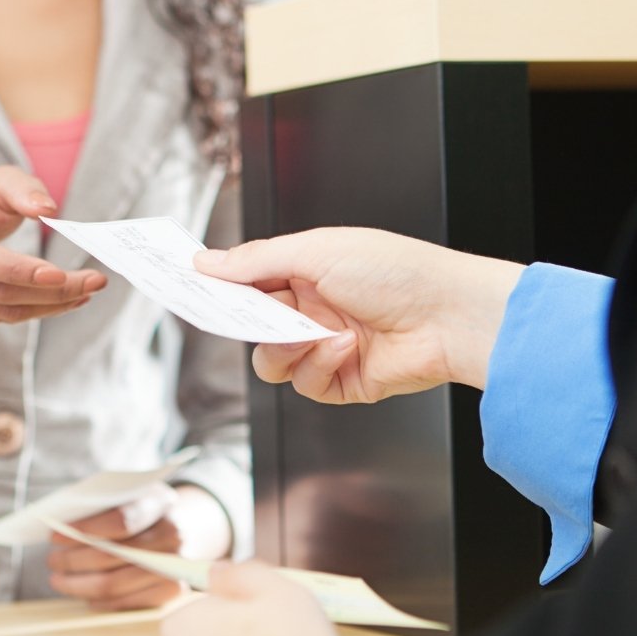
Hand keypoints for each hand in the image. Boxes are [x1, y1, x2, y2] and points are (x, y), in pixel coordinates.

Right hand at [0, 166, 106, 321]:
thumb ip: (22, 189)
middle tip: (94, 283)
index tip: (59, 274)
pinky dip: (34, 311)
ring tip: (85, 292)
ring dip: (50, 305)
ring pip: (1, 310)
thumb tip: (47, 210)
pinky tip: (61, 300)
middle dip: (52, 291)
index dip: (15, 269)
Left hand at [46, 485, 230, 610]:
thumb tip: (59, 526)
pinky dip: (101, 601)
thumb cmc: (145, 510)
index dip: (83, 530)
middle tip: (52, 561)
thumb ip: (101, 506)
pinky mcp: (173, 591)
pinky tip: (85, 595)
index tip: (54, 537)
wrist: (187, 526)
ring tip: (60, 580)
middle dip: (73, 561)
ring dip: (79, 585)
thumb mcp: (130, 494)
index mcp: (159, 502)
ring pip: (115, 584)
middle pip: (112, 556)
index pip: (119, 521)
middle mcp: (173, 535)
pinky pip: (128, 603)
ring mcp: (176, 566)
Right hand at [194, 228, 523, 402]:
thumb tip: (206, 261)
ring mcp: (325, 346)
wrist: (448, 315)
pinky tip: (346, 348)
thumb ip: (256, 261)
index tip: (188, 286)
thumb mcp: (316, 251)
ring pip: (271, 361)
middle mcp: (313, 308)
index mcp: (305, 271)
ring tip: (314, 335)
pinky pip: (306, 384)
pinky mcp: (342, 382)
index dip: (219, 286)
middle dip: (250, 322)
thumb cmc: (396, 270)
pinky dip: (320, 366)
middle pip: (252, 324)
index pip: (248, 280)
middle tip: (251, 316)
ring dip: (286, 350)